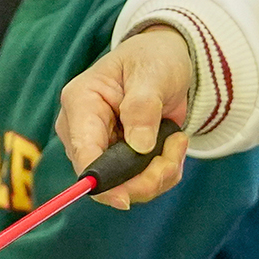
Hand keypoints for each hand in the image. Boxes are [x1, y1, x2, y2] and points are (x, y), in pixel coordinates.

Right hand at [54, 27, 193, 208]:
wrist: (165, 61)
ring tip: (177, 140)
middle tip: (177, 148)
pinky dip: (163, 171)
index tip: (126, 199)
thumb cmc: (153, 59)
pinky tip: (173, 144)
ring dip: (161, 172)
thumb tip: (138, 146)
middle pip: (104, 179)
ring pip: (126, 187)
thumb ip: (143, 107)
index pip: (83, 152)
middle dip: (146, 176)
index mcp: (80, 103)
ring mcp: (101, 148)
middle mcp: (83, 131)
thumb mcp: (152, 73)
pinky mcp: (120, 161)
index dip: (100, 181)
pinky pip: (140, 183)